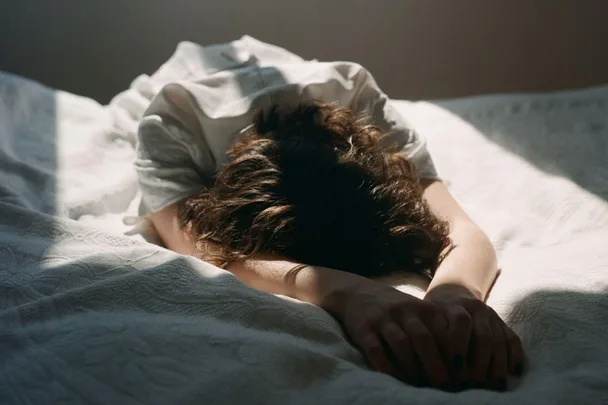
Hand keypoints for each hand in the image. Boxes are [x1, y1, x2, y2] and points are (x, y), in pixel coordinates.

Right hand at [324, 280, 452, 388]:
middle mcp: (404, 311)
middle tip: (445, 386)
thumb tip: (460, 365)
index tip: (461, 375)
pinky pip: (376, 350)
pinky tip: (395, 379)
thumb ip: (438, 331)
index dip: (454, 355)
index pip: (444, 332)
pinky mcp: (364, 329)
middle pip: (424, 340)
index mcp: (424, 308)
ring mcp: (383, 319)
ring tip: (420, 386)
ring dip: (413, 368)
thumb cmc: (397, 311)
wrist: (358, 293)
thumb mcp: (420, 313)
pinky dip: (386, 367)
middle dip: (436, 366)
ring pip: (401, 345)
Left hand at [424, 284, 524, 390]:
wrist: (453, 294)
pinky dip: (515, 357)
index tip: (455, 371)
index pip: (461, 322)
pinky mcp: (503, 323)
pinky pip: (514, 340)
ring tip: (492, 384)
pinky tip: (511, 373)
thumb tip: (433, 366)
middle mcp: (476, 308)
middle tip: (474, 383)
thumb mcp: (429, 319)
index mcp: (454, 306)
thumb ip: (432, 336)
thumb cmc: (436, 315)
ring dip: (497, 365)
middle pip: (484, 336)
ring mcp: (492, 315)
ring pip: (500, 340)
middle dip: (480, 363)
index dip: (459, 346)